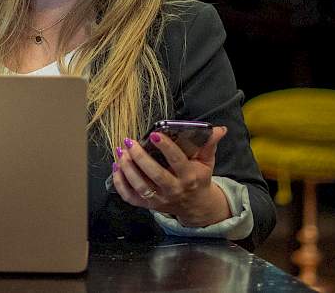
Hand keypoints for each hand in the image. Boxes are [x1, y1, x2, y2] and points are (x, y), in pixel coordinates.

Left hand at [111, 126, 231, 226]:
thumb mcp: (206, 162)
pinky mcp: (148, 205)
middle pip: (155, 174)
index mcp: (189, 177)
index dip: (165, 147)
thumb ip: (209, 144)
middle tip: (130, 142)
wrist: (195, 205)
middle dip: (140, 157)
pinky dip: (120, 183)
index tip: (154, 134)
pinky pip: (130, 197)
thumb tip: (219, 129)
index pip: (177, 161)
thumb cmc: (198, 179)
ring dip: (127, 169)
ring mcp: (159, 199)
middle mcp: (174, 189)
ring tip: (121, 152)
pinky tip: (116, 167)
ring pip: (140, 186)